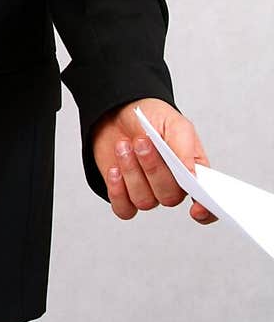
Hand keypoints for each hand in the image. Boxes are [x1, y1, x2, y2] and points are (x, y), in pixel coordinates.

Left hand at [91, 97, 216, 225]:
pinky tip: (114, 170)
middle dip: (153, 169)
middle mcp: (172, 186)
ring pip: (145, 202)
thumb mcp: (174, 124)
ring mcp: (147, 192)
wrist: (119, 111)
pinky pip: (124, 209)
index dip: (206, 211)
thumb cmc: (152, 118)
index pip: (205, 201)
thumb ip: (184, 148)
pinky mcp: (124, 195)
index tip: (196, 209)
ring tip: (123, 145)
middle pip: (169, 197)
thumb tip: (193, 175)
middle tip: (141, 142)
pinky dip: (117, 191)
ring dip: (131, 172)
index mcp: (191, 171)